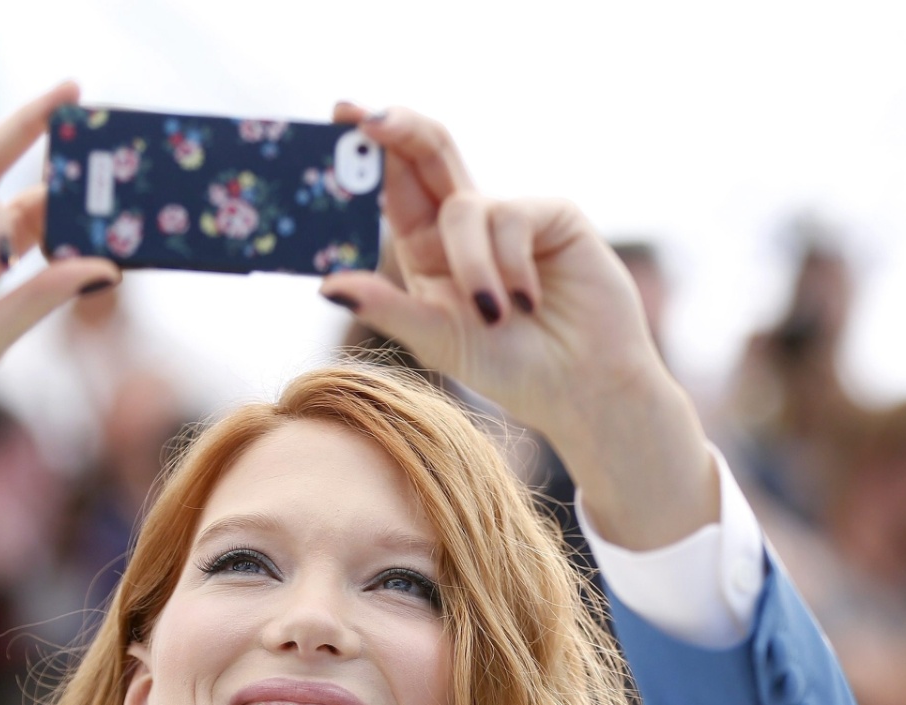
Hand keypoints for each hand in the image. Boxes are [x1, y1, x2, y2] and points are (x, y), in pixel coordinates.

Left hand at [319, 105, 714, 547]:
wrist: (581, 388)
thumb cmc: (509, 370)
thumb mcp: (436, 339)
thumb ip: (385, 308)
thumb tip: (325, 285)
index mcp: (427, 250)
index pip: (391, 188)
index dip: (365, 153)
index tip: (339, 116)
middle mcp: (464, 227)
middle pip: (426, 157)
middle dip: (397, 132)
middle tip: (368, 117)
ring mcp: (508, 218)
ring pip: (464, 207)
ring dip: (471, 266)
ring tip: (493, 316)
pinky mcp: (551, 215)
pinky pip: (511, 219)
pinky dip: (511, 267)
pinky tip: (528, 303)